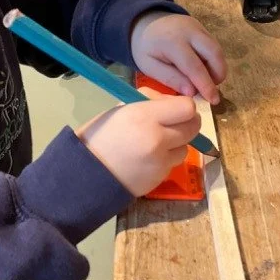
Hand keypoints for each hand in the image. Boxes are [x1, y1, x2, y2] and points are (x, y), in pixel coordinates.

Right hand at [77, 96, 200, 197]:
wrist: (86, 173)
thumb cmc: (100, 136)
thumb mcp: (121, 109)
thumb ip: (149, 102)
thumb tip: (172, 103)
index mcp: (144, 116)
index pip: (187, 107)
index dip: (184, 107)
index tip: (174, 109)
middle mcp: (157, 138)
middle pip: (193, 127)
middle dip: (187, 123)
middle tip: (175, 123)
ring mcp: (161, 160)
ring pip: (186, 147)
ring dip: (177, 143)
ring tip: (156, 143)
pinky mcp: (160, 177)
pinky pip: (173, 162)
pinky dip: (166, 159)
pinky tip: (148, 158)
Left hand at [130, 11, 226, 105]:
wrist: (144, 24)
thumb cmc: (145, 48)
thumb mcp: (150, 66)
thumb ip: (171, 79)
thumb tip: (192, 92)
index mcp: (172, 42)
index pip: (194, 66)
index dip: (205, 85)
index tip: (212, 100)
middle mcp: (189, 31)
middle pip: (214, 53)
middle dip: (218, 75)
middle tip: (211, 90)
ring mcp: (198, 27)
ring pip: (217, 50)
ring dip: (217, 68)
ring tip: (206, 81)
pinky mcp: (202, 28)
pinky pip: (213, 46)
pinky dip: (213, 60)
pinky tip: (204, 70)